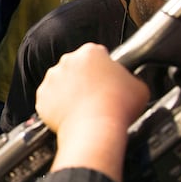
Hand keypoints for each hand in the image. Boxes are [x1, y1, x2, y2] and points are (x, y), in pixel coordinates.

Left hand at [36, 43, 148, 158]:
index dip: (103, 68)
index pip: (97, 54)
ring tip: (84, 107)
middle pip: (76, 67)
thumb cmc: (118, 107)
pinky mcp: (42, 97)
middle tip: (97, 95)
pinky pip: (49, 100)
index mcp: (91, 52)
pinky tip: (71, 115)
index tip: (106, 79)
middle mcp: (68, 61)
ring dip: (69, 91)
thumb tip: (129, 82)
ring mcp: (52, 79)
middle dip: (84, 78)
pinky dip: (57, 107)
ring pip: (61, 83)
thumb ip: (130, 78)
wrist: (95, 129)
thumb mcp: (139, 86)